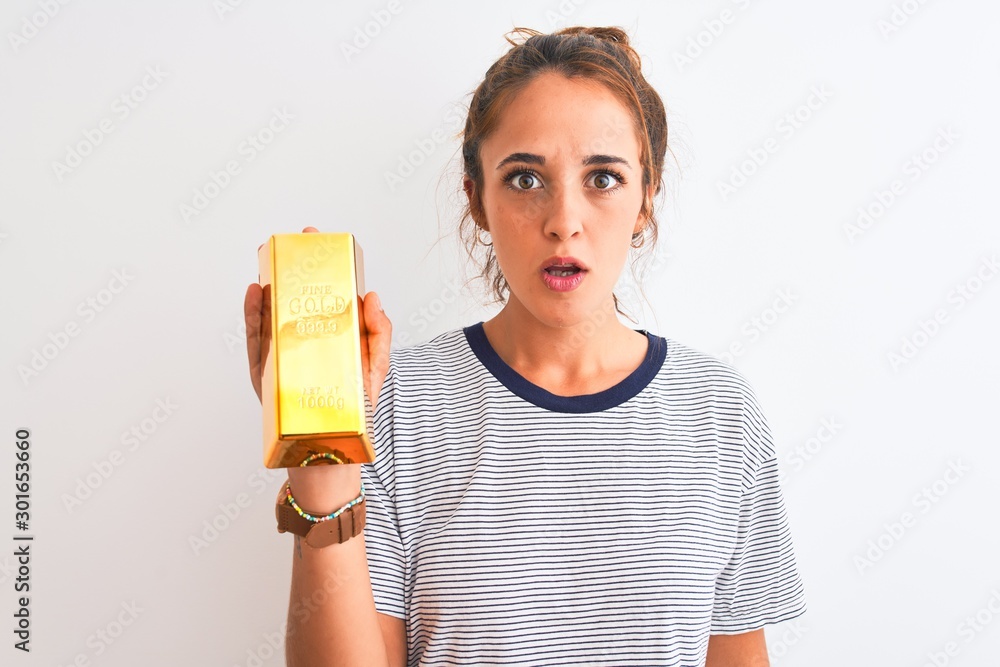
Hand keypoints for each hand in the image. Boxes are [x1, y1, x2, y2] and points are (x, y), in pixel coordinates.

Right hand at [245, 226, 392, 504]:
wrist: (330, 453)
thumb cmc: (354, 412)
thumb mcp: (375, 370)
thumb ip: (379, 335)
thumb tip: (373, 298)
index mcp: (329, 338)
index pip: (323, 296)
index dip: (322, 268)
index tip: (320, 240)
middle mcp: (302, 342)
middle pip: (295, 298)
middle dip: (294, 268)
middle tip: (296, 240)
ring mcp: (280, 355)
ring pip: (270, 314)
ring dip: (269, 285)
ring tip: (271, 260)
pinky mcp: (263, 372)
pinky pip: (254, 340)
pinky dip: (251, 315)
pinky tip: (255, 293)